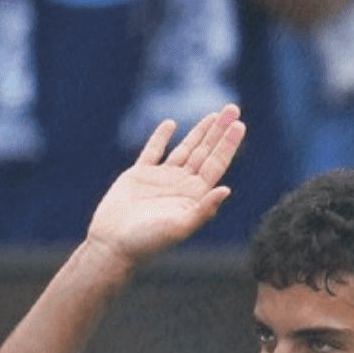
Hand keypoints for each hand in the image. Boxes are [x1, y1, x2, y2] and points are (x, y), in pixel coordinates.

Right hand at [85, 107, 245, 268]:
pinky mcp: (139, 175)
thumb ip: (204, 209)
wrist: (114, 245)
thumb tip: (227, 189)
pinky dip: (161, 137)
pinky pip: (153, 151)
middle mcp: (181, 185)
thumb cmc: (147, 241)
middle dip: (219, 131)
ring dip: (199, 132)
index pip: (216, 164)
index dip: (228, 144)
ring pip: (185, 149)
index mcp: (194, 196)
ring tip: (214, 115)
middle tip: (232, 108)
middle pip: (205, 152)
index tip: (240, 124)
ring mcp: (161, 179)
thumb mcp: (180, 227)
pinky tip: (171, 124)